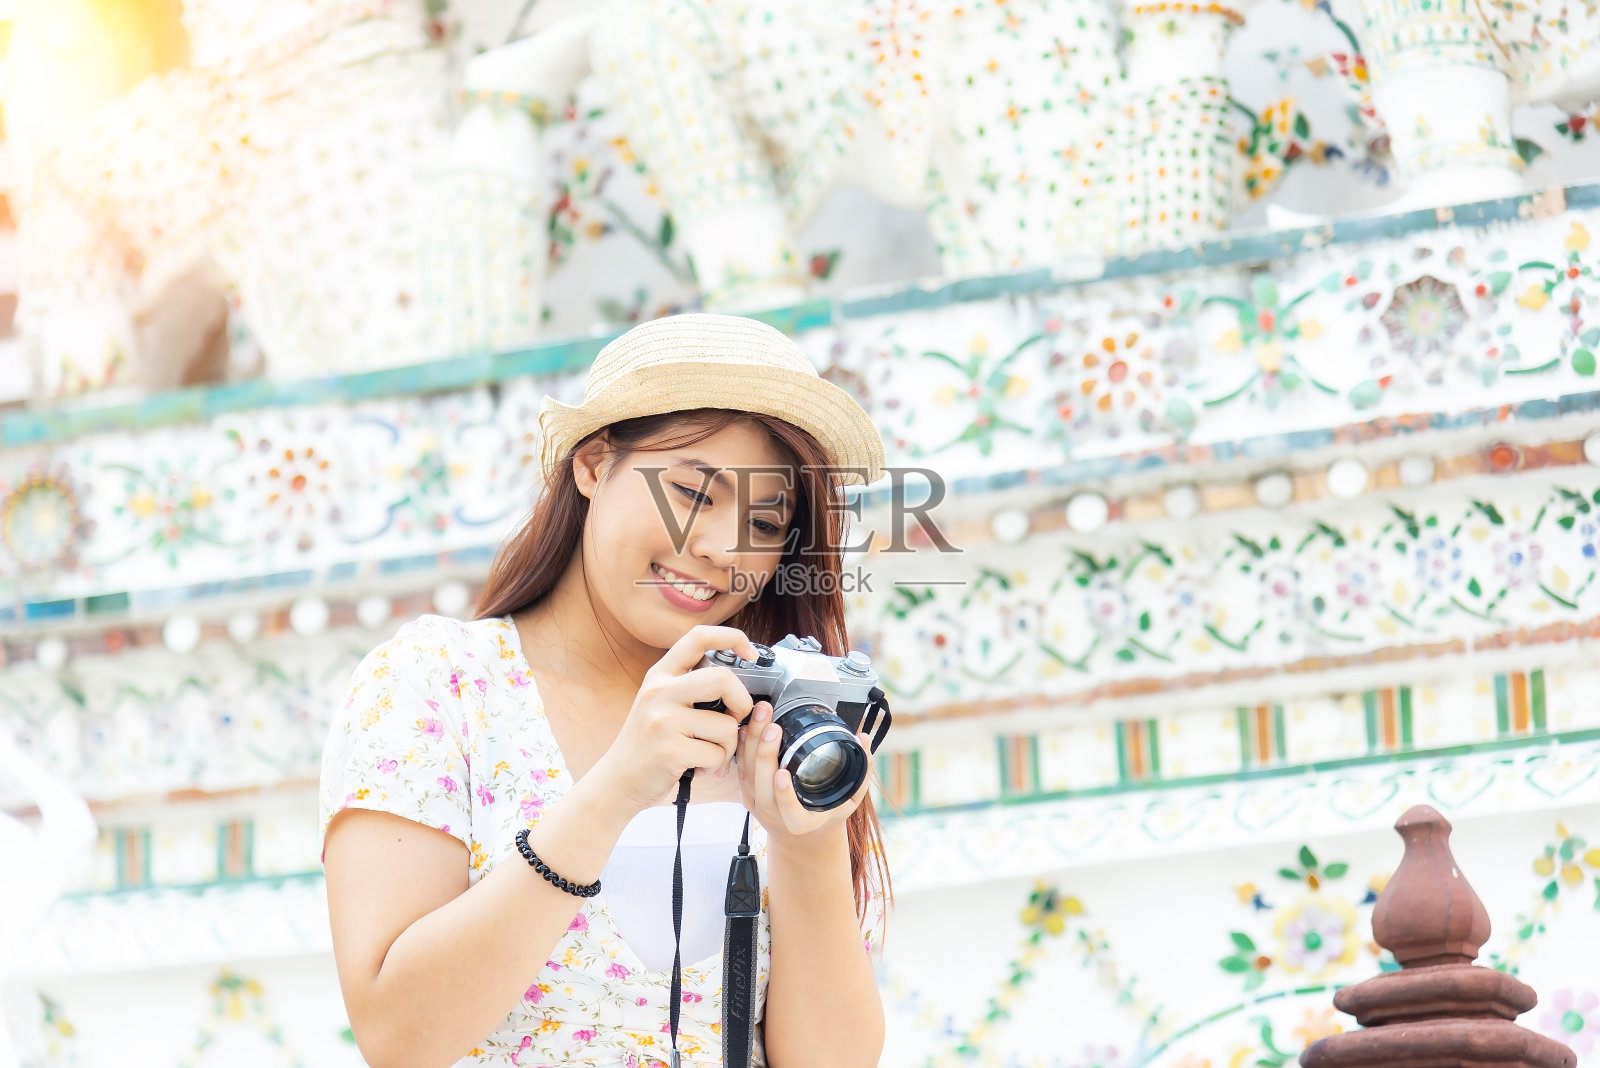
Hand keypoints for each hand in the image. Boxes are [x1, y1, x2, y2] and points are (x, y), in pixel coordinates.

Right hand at [587, 625, 758, 812]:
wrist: (616, 781)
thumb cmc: (649, 744)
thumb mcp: (660, 703)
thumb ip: (690, 687)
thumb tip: (739, 684)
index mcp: (660, 675)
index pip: (699, 637)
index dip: (733, 638)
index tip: (752, 653)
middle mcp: (660, 691)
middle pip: (724, 679)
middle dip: (742, 703)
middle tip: (735, 720)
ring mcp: (663, 720)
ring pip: (727, 725)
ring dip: (728, 747)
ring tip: (709, 755)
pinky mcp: (670, 750)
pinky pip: (717, 754)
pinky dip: (716, 766)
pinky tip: (698, 768)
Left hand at [735, 701, 871, 847]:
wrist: (802, 839)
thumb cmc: (826, 816)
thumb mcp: (849, 800)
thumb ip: (861, 771)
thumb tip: (864, 739)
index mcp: (800, 823)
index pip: (788, 811)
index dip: (783, 794)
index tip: (783, 774)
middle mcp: (774, 816)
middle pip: (762, 785)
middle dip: (765, 753)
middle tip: (774, 727)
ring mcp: (757, 805)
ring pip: (748, 773)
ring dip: (753, 741)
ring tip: (762, 715)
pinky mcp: (747, 794)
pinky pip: (741, 768)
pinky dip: (743, 745)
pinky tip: (748, 724)